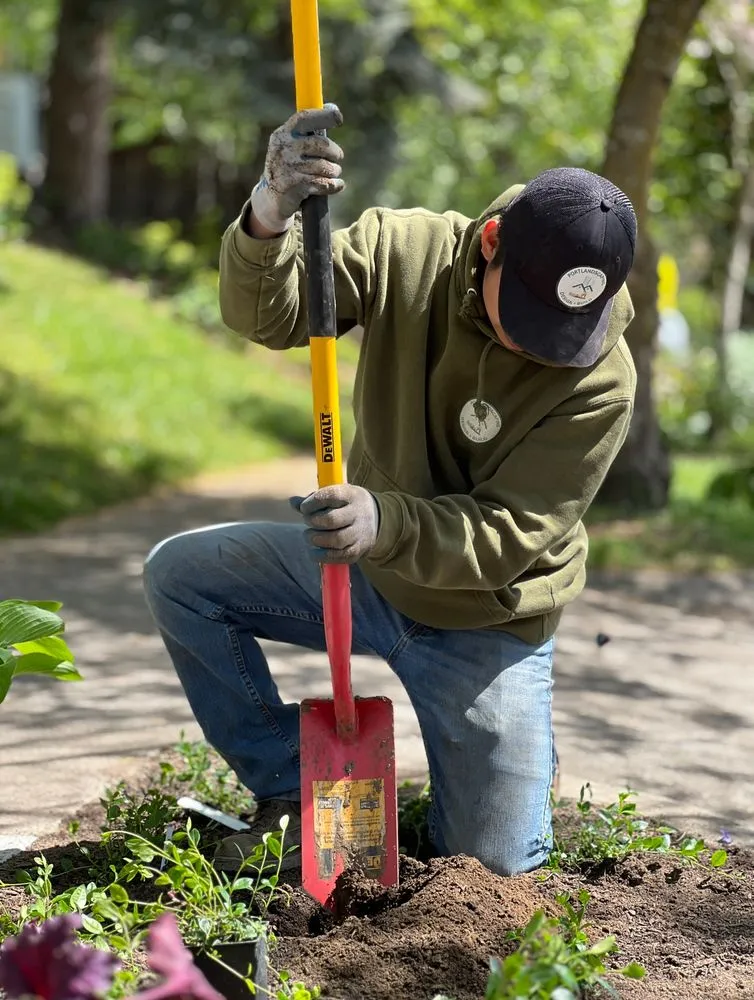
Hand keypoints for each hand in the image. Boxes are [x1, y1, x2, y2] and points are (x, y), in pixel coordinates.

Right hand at [250, 104, 344, 233]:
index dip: (324, 116)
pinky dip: (334, 185)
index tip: (338, 118)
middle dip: (335, 151)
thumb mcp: (291, 146)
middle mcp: (284, 148)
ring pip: (325, 166)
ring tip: (334, 172)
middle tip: (338, 157)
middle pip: (321, 144)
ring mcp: (289, 167)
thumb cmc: (288, 166)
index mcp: (283, 134)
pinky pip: (324, 183)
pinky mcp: (295, 186)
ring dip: (334, 170)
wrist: (272, 197)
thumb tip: (332, 108)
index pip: (305, 118)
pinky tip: (338, 185)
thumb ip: (308, 131)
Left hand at [290, 485, 378, 563]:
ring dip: (316, 539)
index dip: (313, 502)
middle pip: (332, 520)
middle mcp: (359, 513)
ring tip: (309, 536)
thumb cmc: (346, 505)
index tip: (304, 507)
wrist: (377, 518)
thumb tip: (292, 502)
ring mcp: (360, 533)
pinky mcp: (359, 550)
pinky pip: (340, 556)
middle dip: (313, 522)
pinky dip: (322, 556)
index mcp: (352, 495)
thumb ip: (313, 499)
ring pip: (336, 540)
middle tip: (307, 522)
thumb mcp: (335, 496)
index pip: (331, 495)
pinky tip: (313, 552)